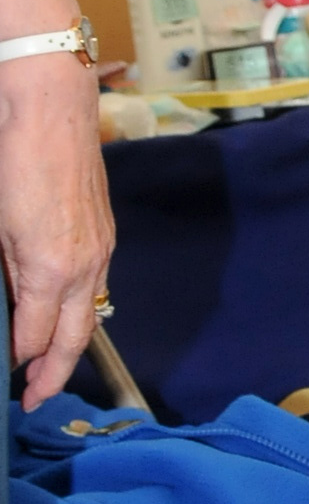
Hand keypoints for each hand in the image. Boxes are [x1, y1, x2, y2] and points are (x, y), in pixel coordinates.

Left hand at [0, 52, 114, 406]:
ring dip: (67, 342)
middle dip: (53, 373)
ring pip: (86, 313)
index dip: (24, 363)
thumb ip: (6, 276)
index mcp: (50, 269)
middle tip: (35, 396)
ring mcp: (100, 249)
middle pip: (73, 338)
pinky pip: (93, 284)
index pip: (37, 336)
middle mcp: (83, 267)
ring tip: (46, 362)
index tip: (15, 383)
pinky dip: (75, 307)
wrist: (49, 107)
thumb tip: (14, 309)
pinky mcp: (104, 232)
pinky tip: (59, 309)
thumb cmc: (13, 159)